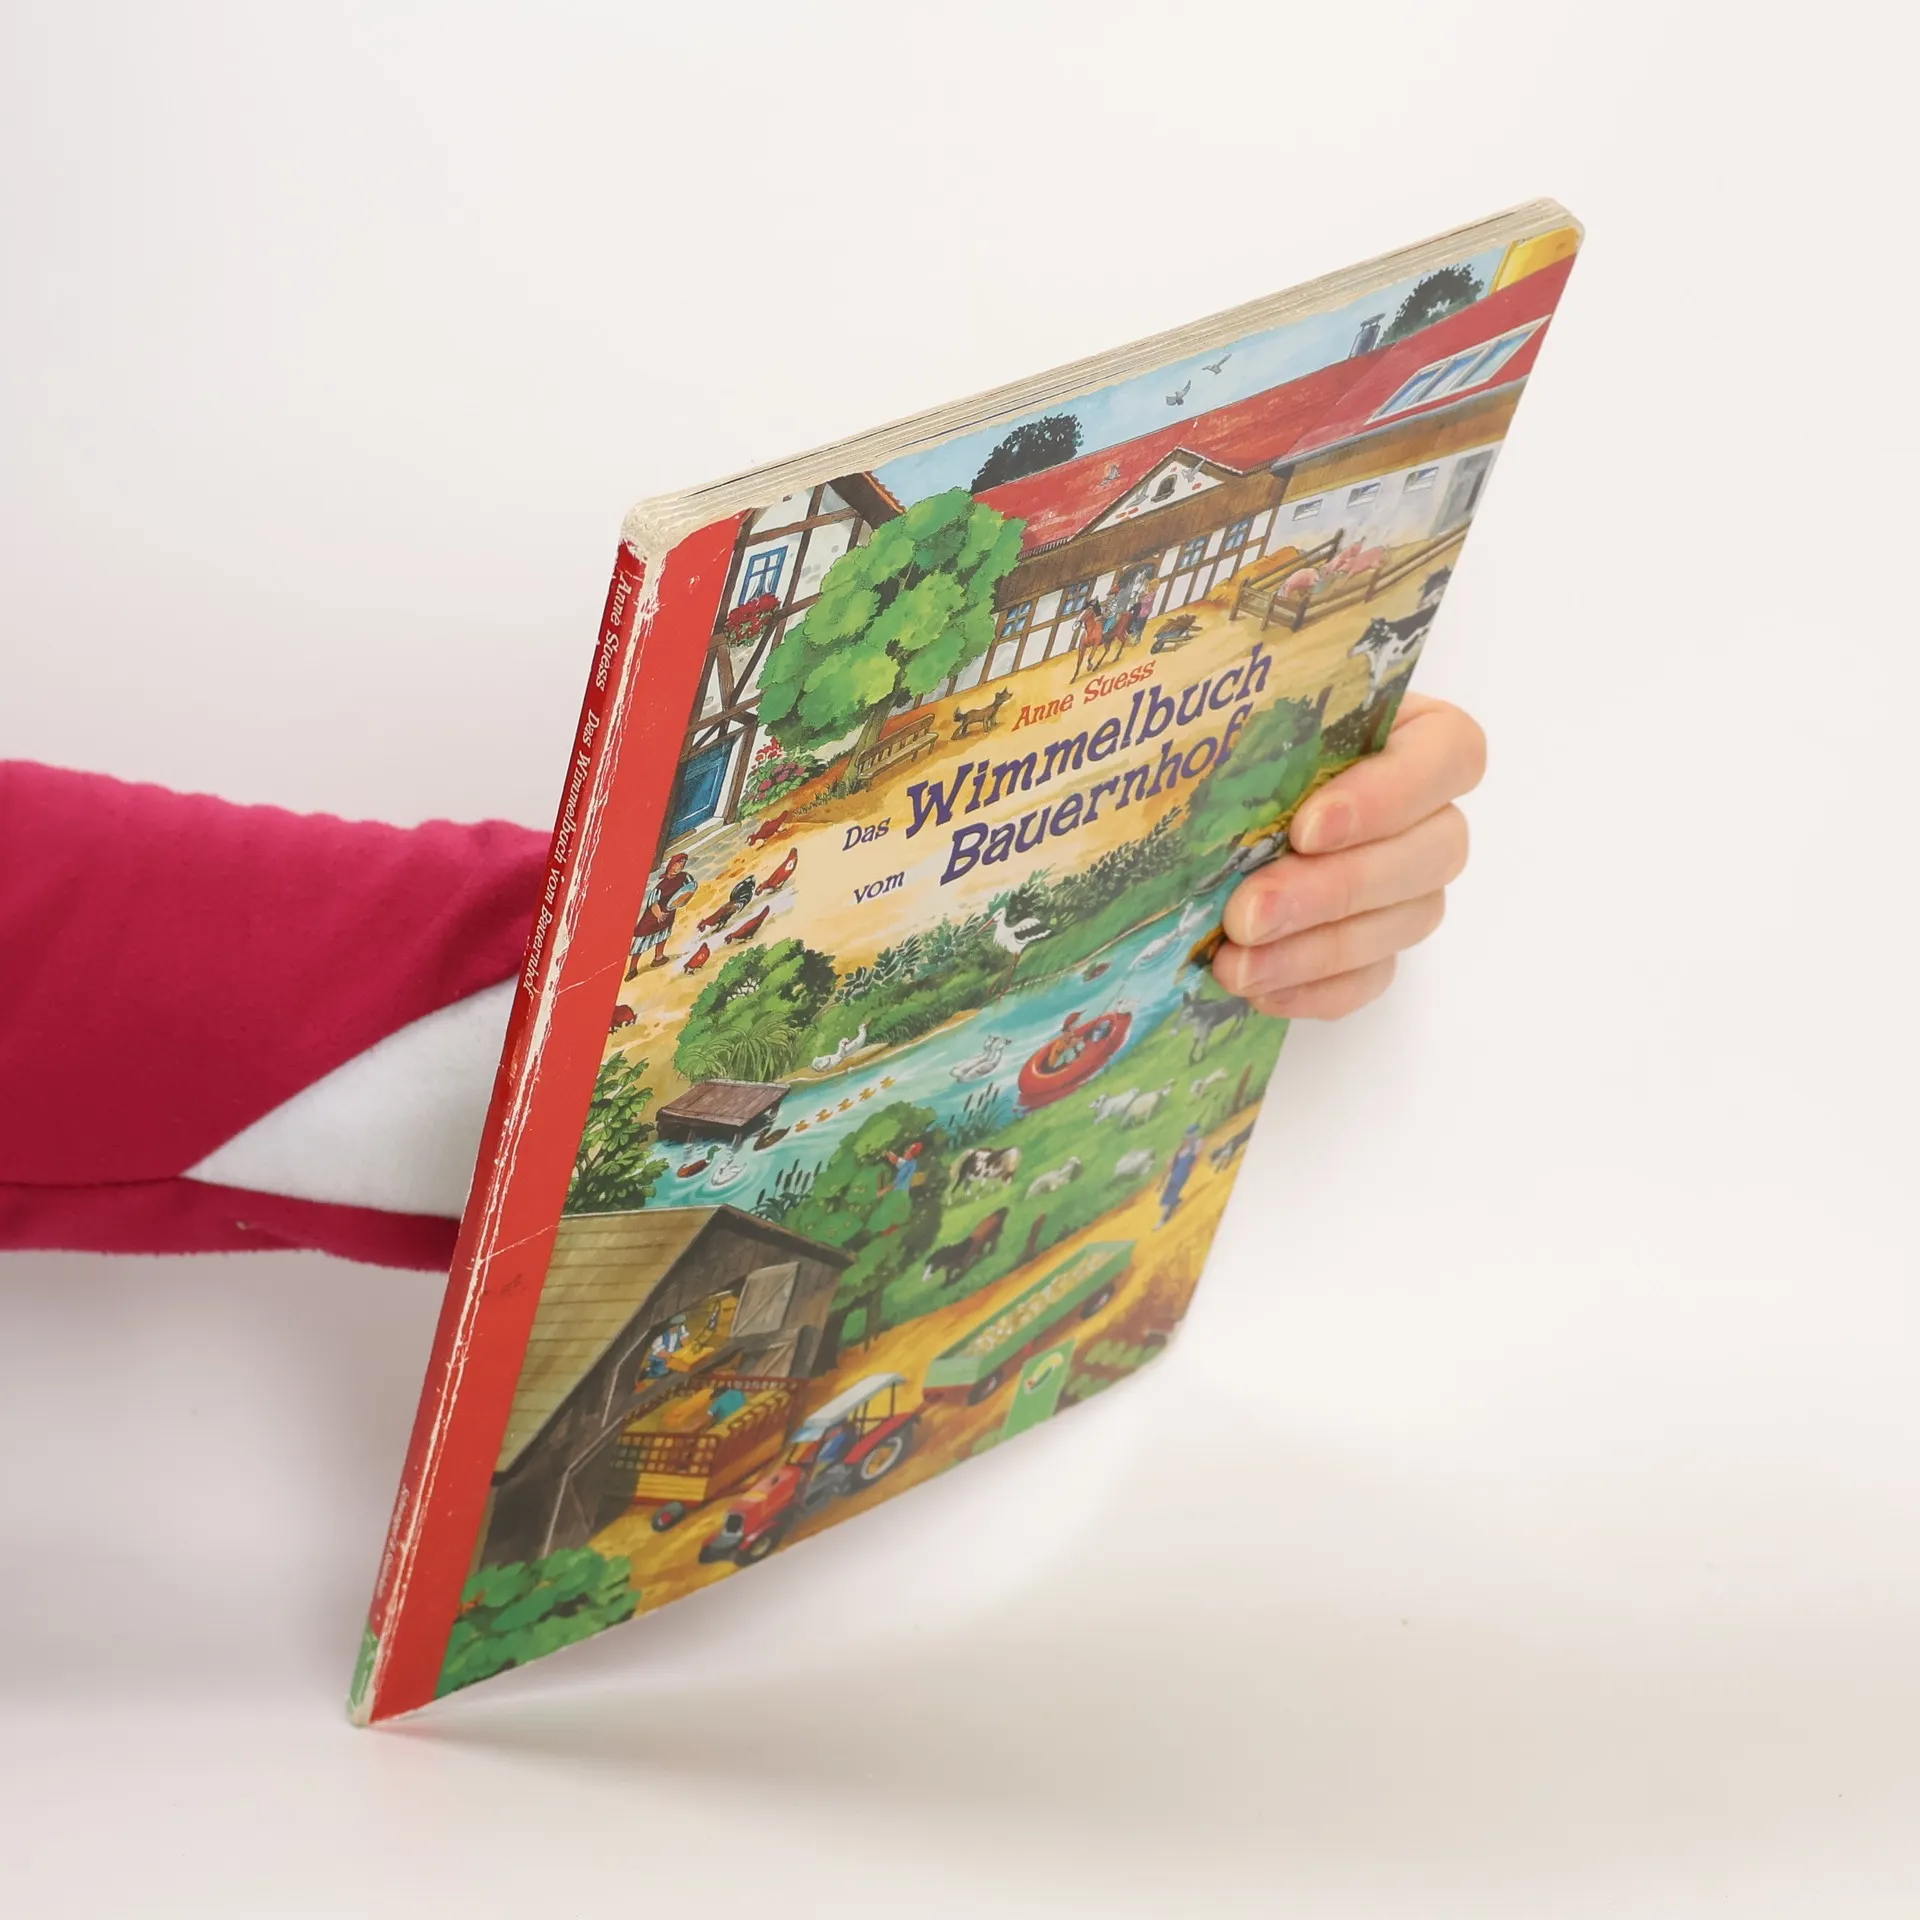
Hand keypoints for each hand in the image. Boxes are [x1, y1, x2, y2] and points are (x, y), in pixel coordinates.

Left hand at [1212, 694, 1485, 1019]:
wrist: (1200, 801)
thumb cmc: (1229, 737)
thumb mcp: (1234, 711)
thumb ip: (1244, 717)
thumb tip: (1201, 732)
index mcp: (1412, 732)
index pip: (1450, 754)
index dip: (1390, 796)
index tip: (1307, 828)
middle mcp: (1428, 811)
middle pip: (1430, 853)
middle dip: (1333, 891)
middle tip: (1248, 913)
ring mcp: (1411, 885)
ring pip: (1403, 922)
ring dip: (1315, 949)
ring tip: (1236, 961)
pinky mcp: (1379, 945)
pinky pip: (1370, 978)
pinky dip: (1314, 989)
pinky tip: (1257, 987)